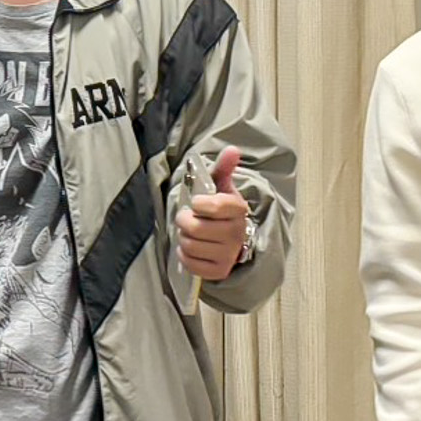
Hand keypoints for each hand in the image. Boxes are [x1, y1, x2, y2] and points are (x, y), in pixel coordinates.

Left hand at [175, 146, 249, 280]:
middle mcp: (236, 233)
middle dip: (184, 221)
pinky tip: (191, 248)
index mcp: (238, 209)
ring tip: (189, 232)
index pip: (213, 206)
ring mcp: (228, 254)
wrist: (233, 239)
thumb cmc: (221, 210)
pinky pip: (190, 263)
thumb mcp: (222, 187)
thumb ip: (224, 168)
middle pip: (194, 228)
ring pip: (190, 245)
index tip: (196, 202)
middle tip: (186, 218)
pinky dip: (185, 255)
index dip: (198, 203)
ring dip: (183, 237)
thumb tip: (232, 149)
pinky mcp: (219, 270)